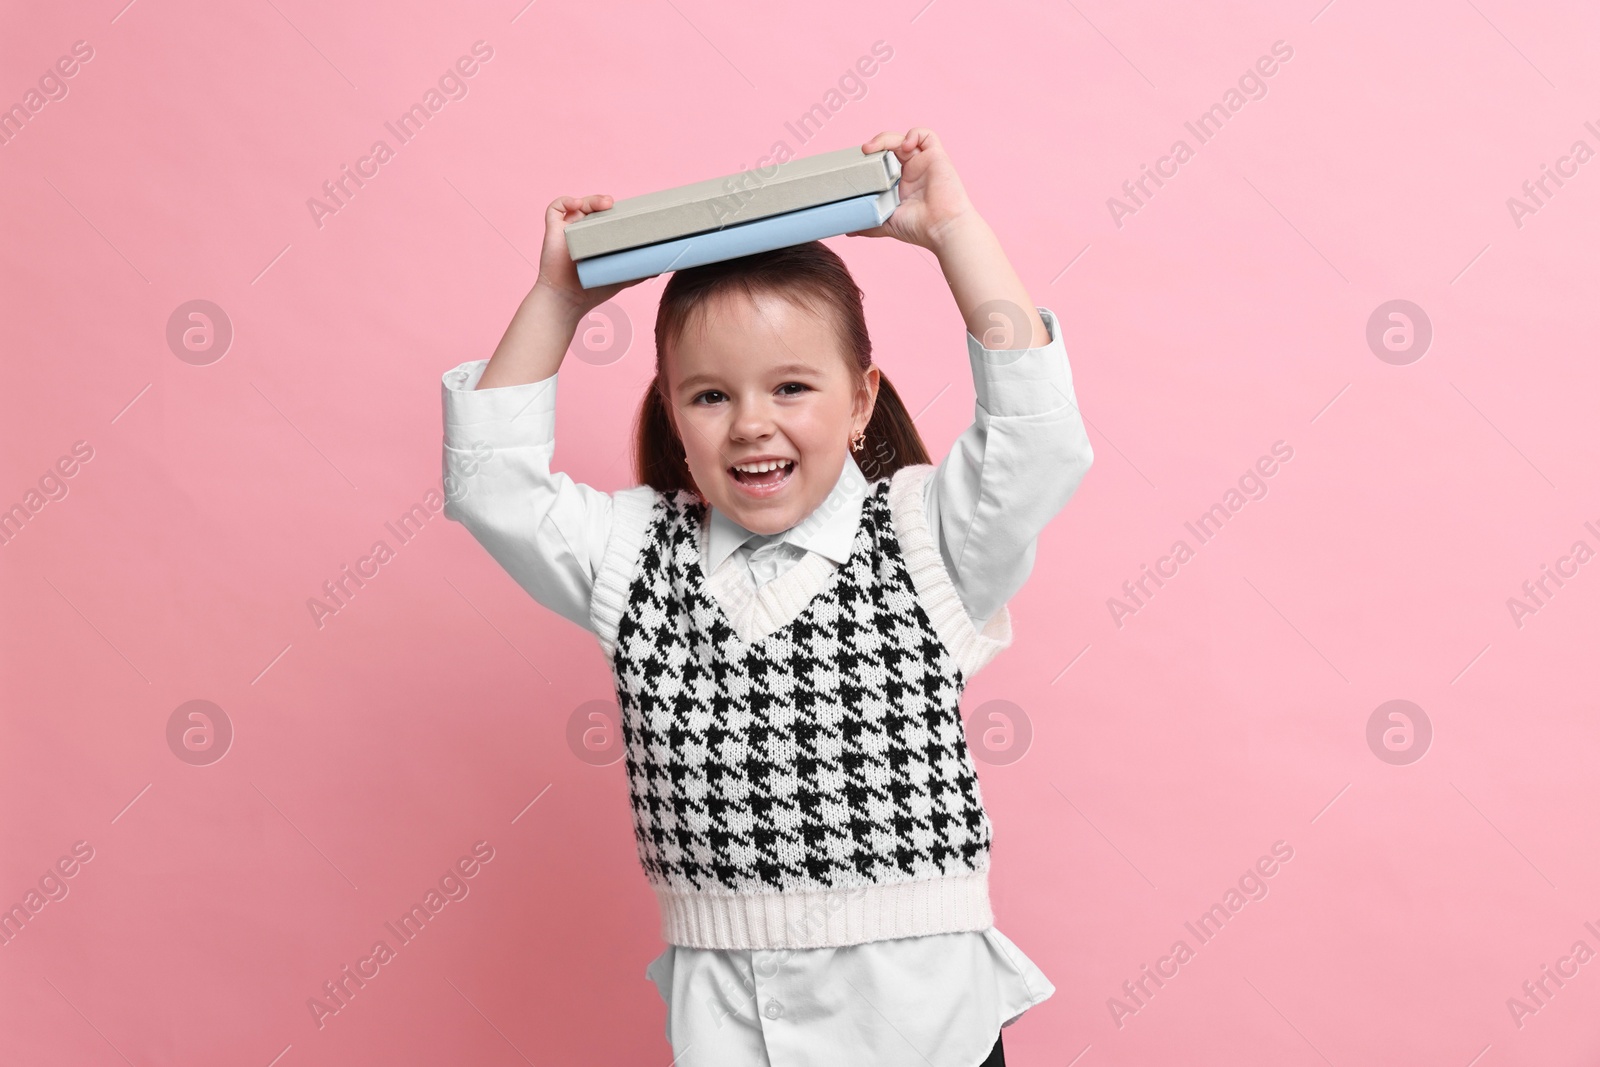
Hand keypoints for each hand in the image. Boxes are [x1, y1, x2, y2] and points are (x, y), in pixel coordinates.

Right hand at [531, 194, 651, 312]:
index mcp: (597, 238)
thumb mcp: (620, 277)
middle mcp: (582, 231)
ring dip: (592, 199)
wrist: (568, 300)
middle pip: (593, 207)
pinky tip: (577, 204)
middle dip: (604, 202)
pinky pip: (556, 207)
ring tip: (606, 203)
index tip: (630, 210)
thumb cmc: (592, 291)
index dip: (616, 211)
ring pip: (578, 203)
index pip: (606, 217)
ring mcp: (567, 229)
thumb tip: (661, 266)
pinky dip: (566, 200)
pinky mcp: (553, 229)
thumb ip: (637, 270)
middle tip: (616, 205)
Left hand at [847, 128, 977, 251]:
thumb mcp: (886, 224)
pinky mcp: (936, 157)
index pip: (884, 160)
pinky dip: (913, 135)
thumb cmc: (919, 228)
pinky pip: (926, 135)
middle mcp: (913, 171)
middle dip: (876, 144)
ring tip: (874, 147)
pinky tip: (904, 148)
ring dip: (887, 138)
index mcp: (901, 183)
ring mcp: (924, 163)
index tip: (858, 163)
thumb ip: (869, 224)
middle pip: (891, 146)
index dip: (871, 157)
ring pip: (904, 138)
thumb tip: (848, 229)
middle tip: (864, 152)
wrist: (942, 229)